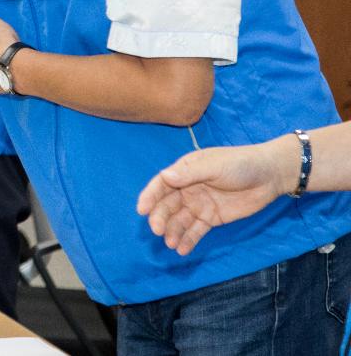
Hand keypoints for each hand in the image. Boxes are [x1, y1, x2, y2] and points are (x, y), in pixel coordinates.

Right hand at [136, 137, 296, 255]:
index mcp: (185, 171)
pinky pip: (196, 230)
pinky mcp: (212, 218)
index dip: (150, 196)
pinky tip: (182, 249)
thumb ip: (190, 173)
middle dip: (160, 218)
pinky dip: (188, 239)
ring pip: (180, 220)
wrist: (270, 176)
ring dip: (173, 231)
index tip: (142, 210)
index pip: (162, 184)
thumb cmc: (240, 164)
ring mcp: (199, 204)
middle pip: (168, 205)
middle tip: (158, 231)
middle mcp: (188, 188)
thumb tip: (165, 176)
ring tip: (171, 244)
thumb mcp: (214, 166)